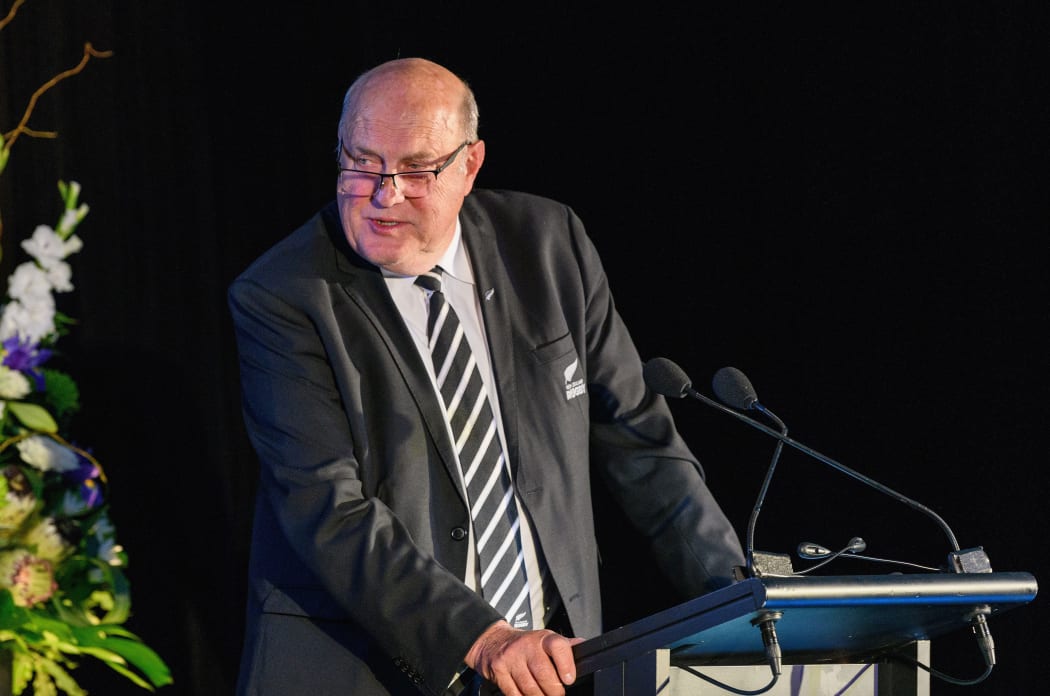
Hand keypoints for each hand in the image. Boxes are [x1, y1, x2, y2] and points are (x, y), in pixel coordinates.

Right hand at [464, 620, 584, 695]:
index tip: (569, 679)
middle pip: (544, 674)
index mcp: (542, 638)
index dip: (566, 664)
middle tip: (557, 694)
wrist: (493, 641)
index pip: (557, 646)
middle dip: (554, 690)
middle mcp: (526, 646)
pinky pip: (514, 694)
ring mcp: (511, 659)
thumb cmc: (525, 644)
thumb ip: (564, 646)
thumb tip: (583, 646)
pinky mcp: (499, 671)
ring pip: (530, 688)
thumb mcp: (545, 639)